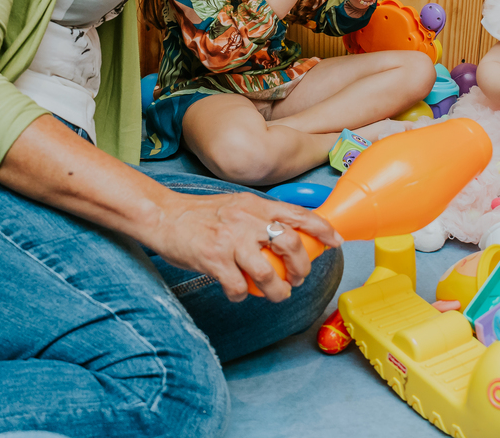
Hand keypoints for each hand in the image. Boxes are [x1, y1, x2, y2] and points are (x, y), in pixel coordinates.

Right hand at [153, 191, 342, 302]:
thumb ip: (261, 216)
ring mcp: (230, 240)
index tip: (335, 241)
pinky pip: (239, 287)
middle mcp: (246, 219)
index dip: (322, 229)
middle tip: (299, 277)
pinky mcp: (214, 259)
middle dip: (302, 267)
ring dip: (278, 290)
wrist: (164, 216)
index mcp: (255, 205)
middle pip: (290, 244)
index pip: (298, 214)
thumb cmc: (200, 214)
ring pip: (269, 272)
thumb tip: (288, 233)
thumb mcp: (237, 205)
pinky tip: (238, 292)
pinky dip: (242, 295)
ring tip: (277, 294)